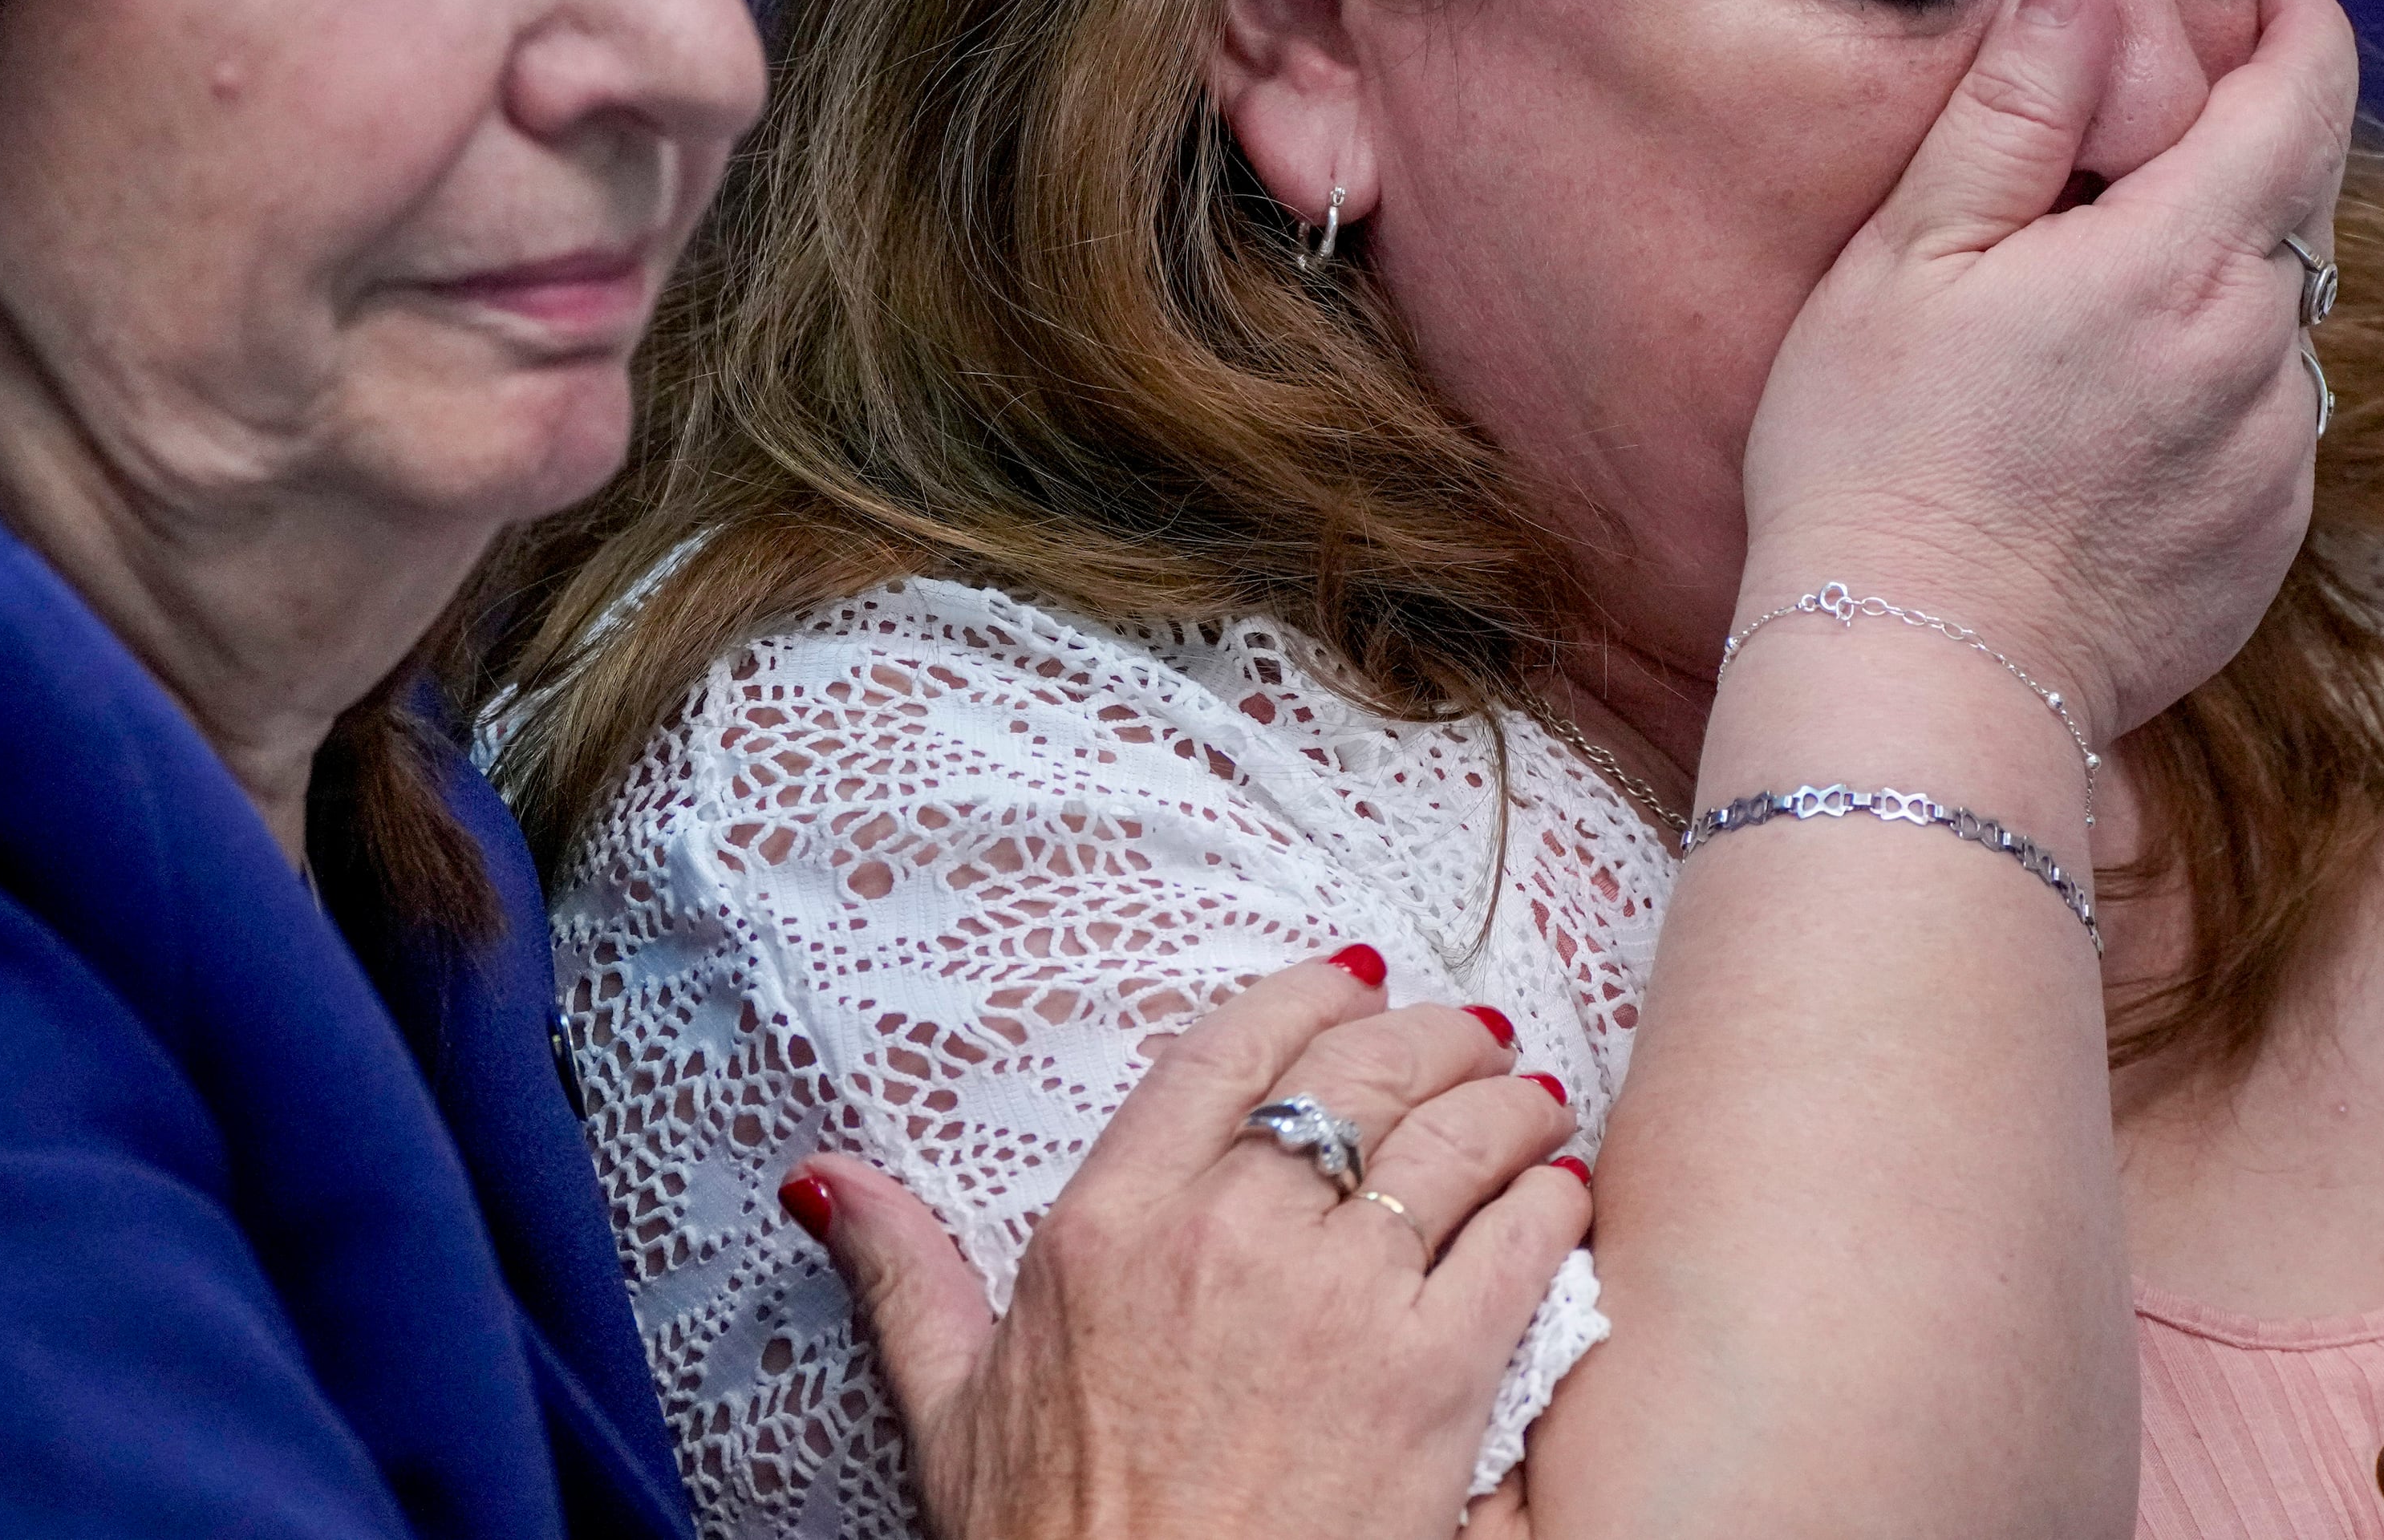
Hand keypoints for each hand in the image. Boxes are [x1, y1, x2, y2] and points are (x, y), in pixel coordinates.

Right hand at [781, 948, 1590, 1539]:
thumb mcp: (951, 1409)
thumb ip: (905, 1274)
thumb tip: (824, 1184)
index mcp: (1111, 1223)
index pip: (1228, 1049)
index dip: (1306, 992)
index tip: (1353, 975)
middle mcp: (1229, 1235)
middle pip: (1360, 1072)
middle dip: (1430, 1036)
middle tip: (1467, 1033)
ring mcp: (1341, 1302)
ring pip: (1456, 1138)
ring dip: (1508, 1101)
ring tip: (1529, 1097)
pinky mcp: (1435, 1380)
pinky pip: (1520, 1244)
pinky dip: (1551, 1202)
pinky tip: (1559, 1193)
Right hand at [1732, 0, 2354, 745]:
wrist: (1919, 672)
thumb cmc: (1875, 454)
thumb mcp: (1909, 255)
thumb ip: (2012, 106)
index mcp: (2174, 260)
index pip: (2297, 102)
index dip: (2303, 28)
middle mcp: (2257, 354)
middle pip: (2301, 203)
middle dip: (2256, 140)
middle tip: (2167, 122)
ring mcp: (2274, 459)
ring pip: (2286, 316)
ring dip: (2228, 270)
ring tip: (2112, 286)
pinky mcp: (2265, 543)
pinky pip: (2268, 422)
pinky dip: (2217, 382)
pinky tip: (2113, 414)